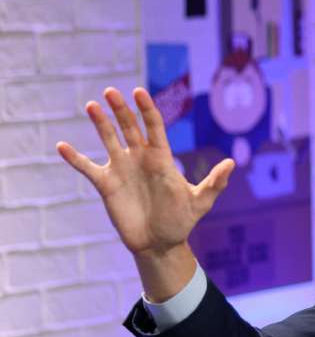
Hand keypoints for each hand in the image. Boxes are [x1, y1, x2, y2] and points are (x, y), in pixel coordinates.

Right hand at [56, 87, 233, 257]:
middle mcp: (139, 158)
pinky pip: (87, 167)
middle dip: (121, 109)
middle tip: (111, 92)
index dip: (146, 109)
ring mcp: (121, 169)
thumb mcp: (200, 203)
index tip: (139, 92)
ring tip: (92, 106)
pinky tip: (62, 146)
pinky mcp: (106, 184)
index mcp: (161, 158)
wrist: (160, 244)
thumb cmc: (182, 222)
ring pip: (108, 139)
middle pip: (128, 127)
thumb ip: (214, 183)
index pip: (153, 127)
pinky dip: (74, 158)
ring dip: (100, 123)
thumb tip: (231, 163)